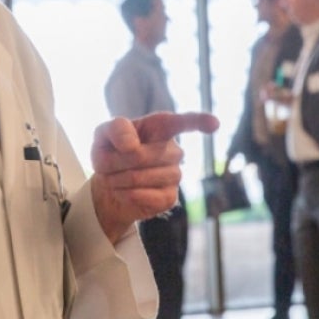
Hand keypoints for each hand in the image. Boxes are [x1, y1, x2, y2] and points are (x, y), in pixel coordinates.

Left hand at [90, 111, 218, 242]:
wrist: (108, 186)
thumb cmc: (111, 152)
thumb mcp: (104, 133)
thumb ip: (116, 129)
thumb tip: (132, 145)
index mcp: (161, 127)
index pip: (183, 122)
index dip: (199, 122)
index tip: (214, 124)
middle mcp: (173, 150)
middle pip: (142, 155)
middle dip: (116, 161)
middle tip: (106, 165)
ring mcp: (174, 174)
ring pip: (142, 177)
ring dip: (118, 179)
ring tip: (113, 178)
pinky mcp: (170, 197)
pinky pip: (149, 197)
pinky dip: (129, 195)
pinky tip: (124, 192)